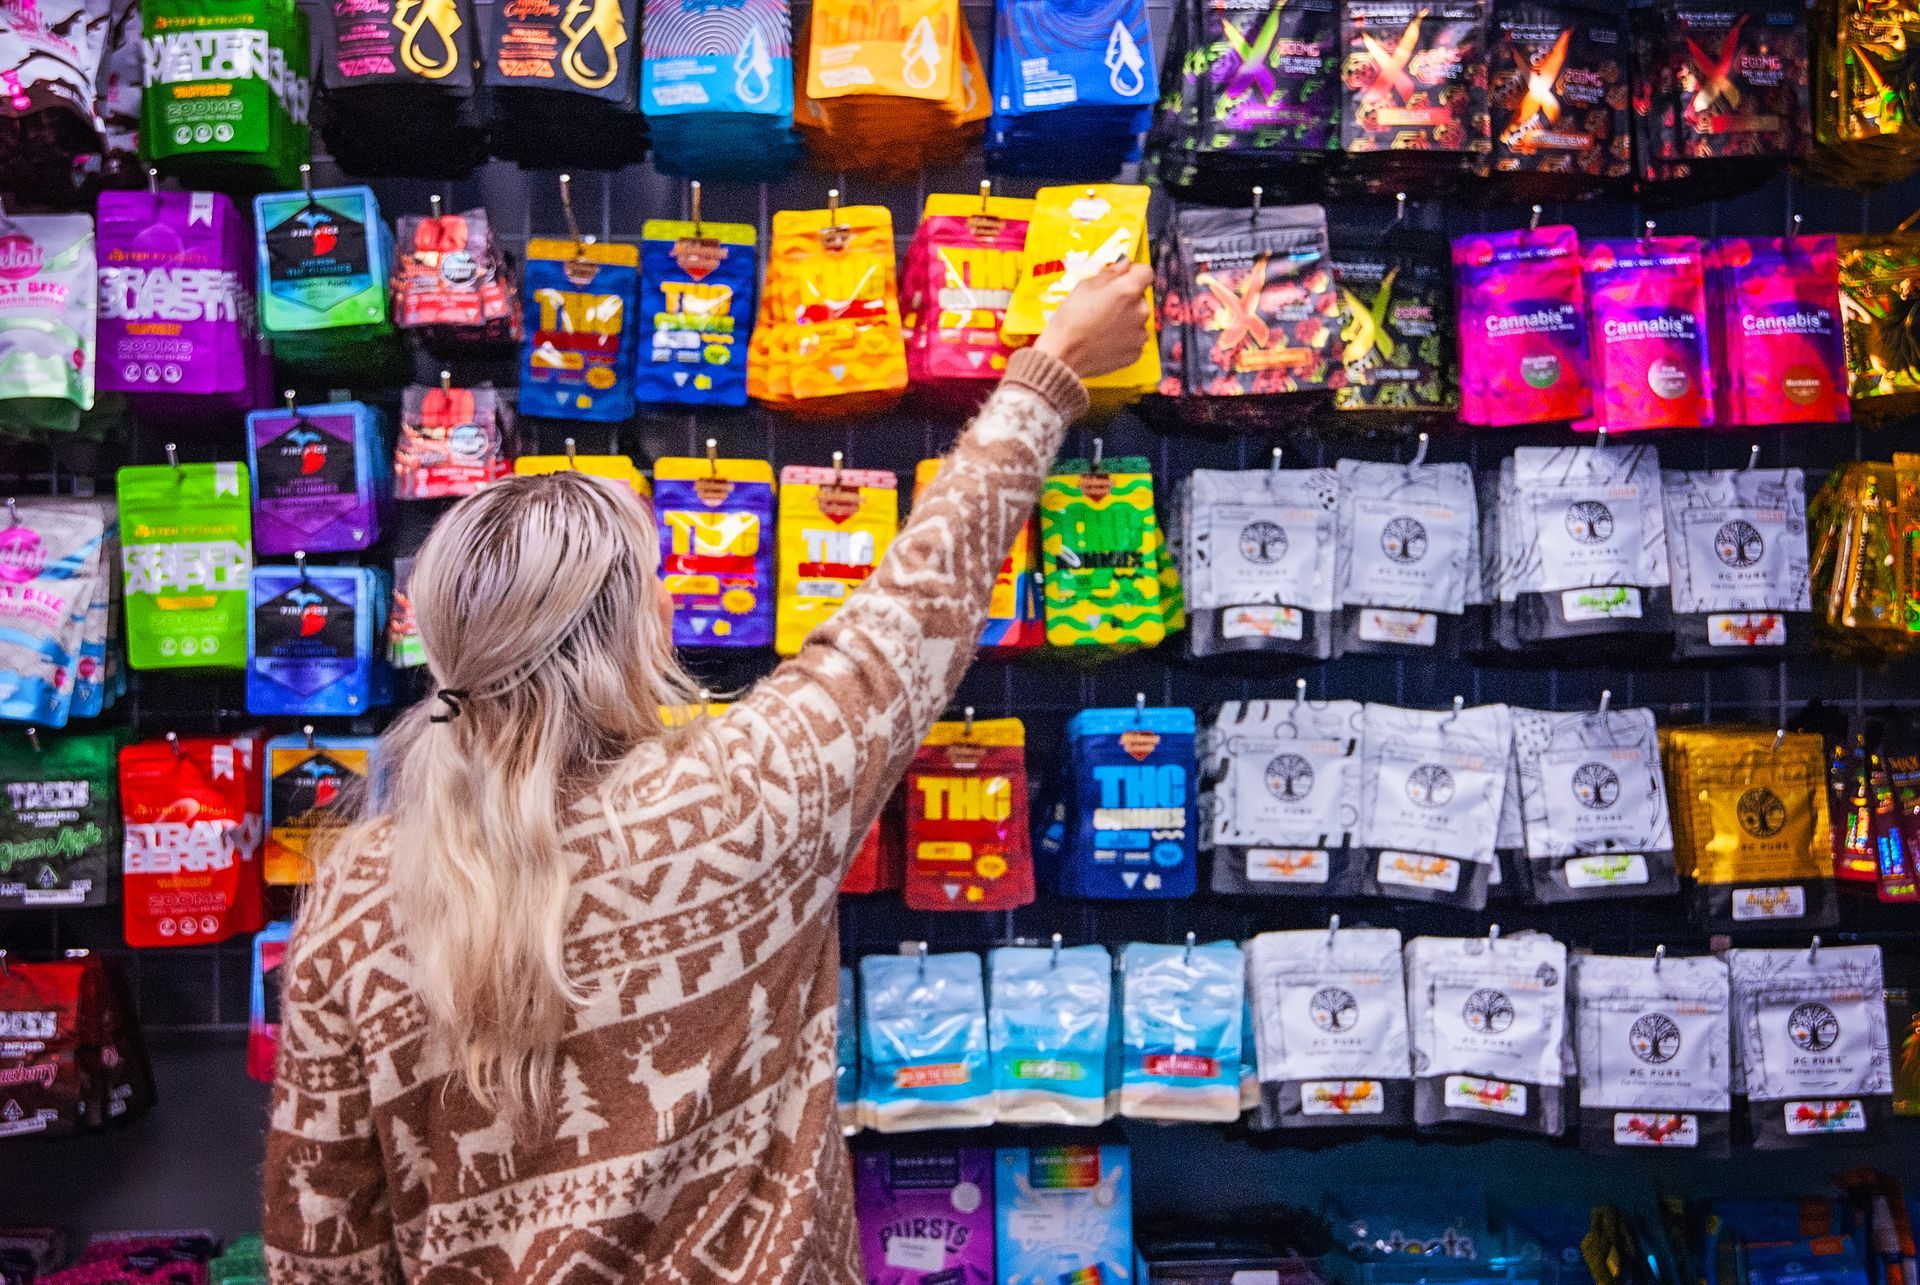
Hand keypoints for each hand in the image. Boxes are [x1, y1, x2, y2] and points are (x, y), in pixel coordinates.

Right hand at [1033, 261, 1153, 379]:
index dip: (1133, 273)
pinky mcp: (1136, 352)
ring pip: (1137, 319)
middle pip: (1140, 298)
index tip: (1122, 278)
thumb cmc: (1071, 319)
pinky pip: (1133, 339)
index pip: (1146, 272)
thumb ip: (1110, 273)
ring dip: (1125, 319)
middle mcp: (1141, 311)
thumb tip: (1124, 263)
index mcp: (1129, 290)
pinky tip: (1104, 340)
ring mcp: (1140, 334)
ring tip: (1101, 326)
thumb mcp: (1085, 286)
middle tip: (1103, 307)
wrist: (1064, 355)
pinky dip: (1123, 338)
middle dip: (1126, 299)